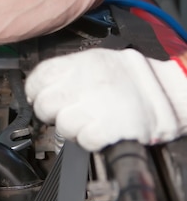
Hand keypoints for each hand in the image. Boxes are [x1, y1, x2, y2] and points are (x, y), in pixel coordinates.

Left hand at [25, 48, 186, 151]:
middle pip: (44, 104)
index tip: (38, 97)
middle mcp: (84, 82)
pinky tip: (99, 132)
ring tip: (87, 123)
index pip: (39, 77)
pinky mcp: (109, 127)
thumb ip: (67, 70)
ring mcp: (96, 105)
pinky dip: (90, 141)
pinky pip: (84, 141)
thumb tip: (41, 84)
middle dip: (50, 113)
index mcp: (79, 63)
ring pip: (62, 126)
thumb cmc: (130, 76)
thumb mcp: (95, 59)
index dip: (34, 91)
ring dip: (72, 130)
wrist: (165, 89)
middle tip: (64, 113)